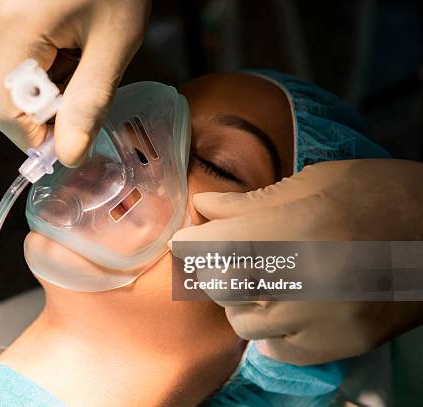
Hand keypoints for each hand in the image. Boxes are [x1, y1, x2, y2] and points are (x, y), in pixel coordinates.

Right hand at [0, 0, 150, 165]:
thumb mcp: (115, 41)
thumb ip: (91, 101)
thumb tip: (70, 155)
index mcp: (15, 29)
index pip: (7, 113)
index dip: (38, 138)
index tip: (72, 140)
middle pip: (7, 95)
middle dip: (47, 106)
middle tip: (85, 81)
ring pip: (7, 76)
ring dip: (43, 82)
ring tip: (76, 49)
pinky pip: (6, 51)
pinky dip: (35, 60)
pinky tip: (61, 36)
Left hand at [172, 159, 422, 364]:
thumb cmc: (377, 194)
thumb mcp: (313, 181)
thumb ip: (250, 200)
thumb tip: (204, 206)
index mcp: (290, 227)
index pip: (205, 246)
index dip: (192, 240)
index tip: (194, 238)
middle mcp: (300, 277)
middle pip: (216, 287)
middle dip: (213, 269)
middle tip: (230, 255)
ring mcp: (319, 318)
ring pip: (241, 321)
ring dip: (241, 300)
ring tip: (264, 280)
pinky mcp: (339, 343)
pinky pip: (276, 349)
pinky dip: (271, 331)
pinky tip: (286, 308)